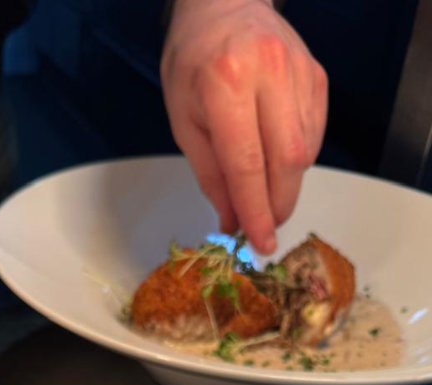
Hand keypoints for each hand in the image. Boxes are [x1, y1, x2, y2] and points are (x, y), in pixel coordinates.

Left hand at [161, 0, 326, 253]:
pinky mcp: (318, 76)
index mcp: (227, 84)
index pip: (248, 165)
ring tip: (264, 194)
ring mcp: (300, 73)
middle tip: (264, 229)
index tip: (259, 244)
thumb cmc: (193, 63)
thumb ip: (210, 175)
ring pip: (305, 152)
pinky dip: (296, 160)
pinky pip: (314, 134)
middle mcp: (270, 74)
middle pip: (287, 161)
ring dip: (286, 185)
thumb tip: (231, 222)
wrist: (224, 4)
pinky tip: (276, 162)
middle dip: (278, 205)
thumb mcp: (184, 121)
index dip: (256, 211)